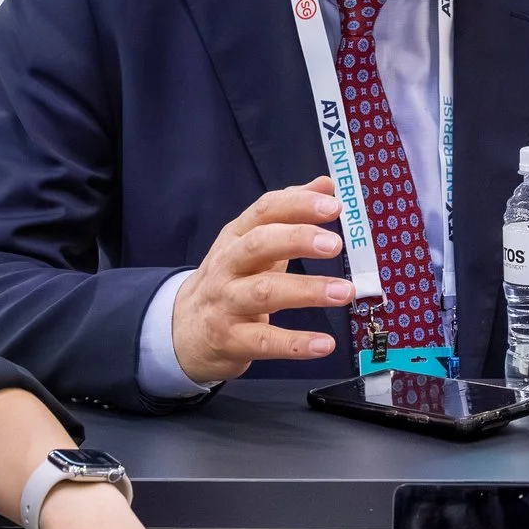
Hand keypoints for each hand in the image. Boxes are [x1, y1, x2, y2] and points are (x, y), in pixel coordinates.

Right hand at [170, 178, 351, 384]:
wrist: (183, 330)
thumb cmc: (230, 280)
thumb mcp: (253, 243)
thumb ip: (290, 213)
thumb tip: (326, 184)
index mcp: (237, 236)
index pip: (265, 211)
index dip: (298, 205)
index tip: (334, 206)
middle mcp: (227, 265)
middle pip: (259, 245)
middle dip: (297, 240)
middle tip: (336, 244)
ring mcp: (226, 302)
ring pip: (264, 292)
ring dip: (307, 290)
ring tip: (344, 291)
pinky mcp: (229, 339)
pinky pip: (264, 340)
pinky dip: (295, 343)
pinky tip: (325, 344)